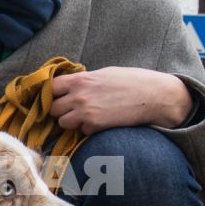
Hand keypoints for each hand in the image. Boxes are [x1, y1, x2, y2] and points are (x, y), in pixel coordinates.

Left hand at [48, 67, 194, 133]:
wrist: (153, 96)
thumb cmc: (132, 81)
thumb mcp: (104, 74)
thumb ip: (84, 81)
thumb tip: (71, 86)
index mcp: (80, 80)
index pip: (50, 87)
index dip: (52, 93)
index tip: (57, 97)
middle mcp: (79, 96)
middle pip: (53, 108)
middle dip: (61, 110)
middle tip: (72, 109)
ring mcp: (86, 113)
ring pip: (63, 123)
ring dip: (72, 121)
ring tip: (86, 116)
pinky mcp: (95, 127)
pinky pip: (82, 131)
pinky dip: (88, 129)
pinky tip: (101, 122)